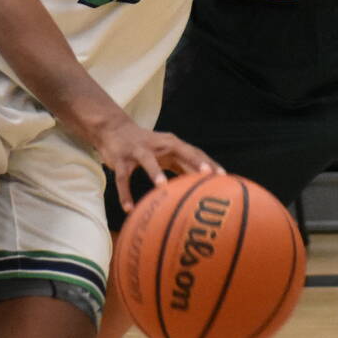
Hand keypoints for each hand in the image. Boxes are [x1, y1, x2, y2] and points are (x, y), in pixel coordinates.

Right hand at [87, 113, 219, 211]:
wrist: (114, 129)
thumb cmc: (146, 146)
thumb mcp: (166, 152)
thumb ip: (182, 165)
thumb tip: (202, 186)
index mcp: (172, 144)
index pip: (194, 152)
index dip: (209, 163)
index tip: (224, 176)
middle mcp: (158, 145)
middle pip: (179, 151)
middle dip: (194, 162)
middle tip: (207, 175)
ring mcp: (138, 150)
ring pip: (148, 161)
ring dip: (155, 173)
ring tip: (162, 188)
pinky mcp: (121, 159)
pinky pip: (123, 178)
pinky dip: (125, 193)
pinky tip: (129, 208)